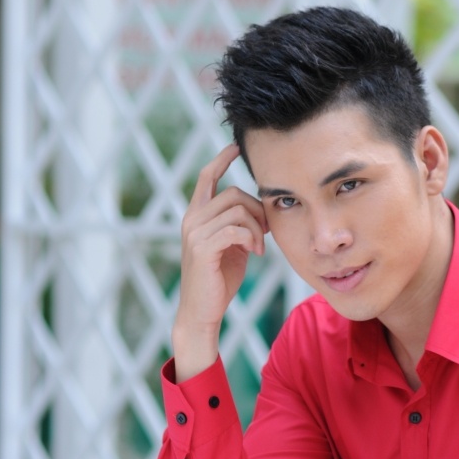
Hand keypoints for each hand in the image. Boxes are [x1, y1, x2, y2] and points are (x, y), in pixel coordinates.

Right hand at [173, 144, 268, 380]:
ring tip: (260, 247)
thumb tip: (260, 211)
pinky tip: (256, 253)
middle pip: (235, 194)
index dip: (222, 159)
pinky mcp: (203, 247)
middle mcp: (192, 219)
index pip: (208, 177)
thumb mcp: (233, 246)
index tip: (236, 147)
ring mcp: (195, 232)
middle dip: (258, 211)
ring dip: (258, 228)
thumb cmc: (219, 280)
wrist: (202, 311)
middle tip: (267, 233)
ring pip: (238, 209)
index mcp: (197, 215)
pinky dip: (253, 238)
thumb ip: (240, 225)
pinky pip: (236, 228)